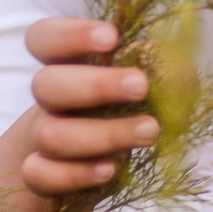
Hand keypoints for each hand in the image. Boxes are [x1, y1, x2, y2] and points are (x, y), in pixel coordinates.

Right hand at [0, 19, 157, 211]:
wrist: (98, 166)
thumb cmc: (129, 111)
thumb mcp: (154, 86)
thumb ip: (165, 71)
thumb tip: (173, 71)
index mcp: (69, 65)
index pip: (44, 38)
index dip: (70, 35)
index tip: (112, 38)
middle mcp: (51, 99)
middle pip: (46, 84)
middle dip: (96, 85)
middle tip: (141, 86)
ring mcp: (44, 138)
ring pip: (51, 135)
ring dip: (103, 134)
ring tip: (149, 131)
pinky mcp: (44, 176)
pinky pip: (40, 175)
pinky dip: (75, 174)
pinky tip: (109, 170)